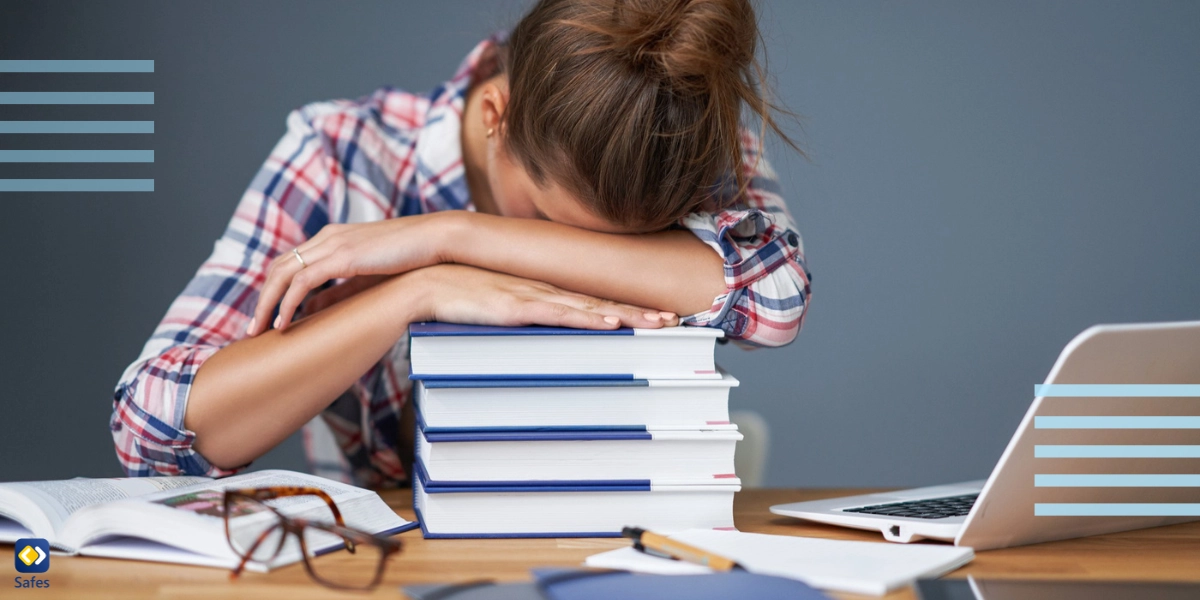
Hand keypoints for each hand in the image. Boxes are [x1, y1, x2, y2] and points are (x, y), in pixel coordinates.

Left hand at [247, 213, 453, 335]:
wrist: (435, 239)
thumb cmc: (410, 257)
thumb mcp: (367, 275)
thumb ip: (338, 289)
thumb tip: (310, 307)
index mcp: (332, 238)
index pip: (289, 262)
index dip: (273, 290)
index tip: (266, 316)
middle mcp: (326, 237)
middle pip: (278, 268)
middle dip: (261, 299)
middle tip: (252, 328)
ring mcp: (332, 244)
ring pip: (282, 274)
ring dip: (266, 304)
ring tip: (257, 331)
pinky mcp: (342, 256)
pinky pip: (302, 283)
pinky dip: (287, 304)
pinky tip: (282, 324)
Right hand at [403, 264, 679, 329]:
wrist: (424, 286)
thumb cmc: (456, 304)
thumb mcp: (495, 318)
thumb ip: (517, 329)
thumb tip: (535, 351)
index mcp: (542, 296)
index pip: (593, 306)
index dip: (626, 312)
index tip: (655, 319)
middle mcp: (545, 293)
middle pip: (602, 306)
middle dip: (640, 314)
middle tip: (675, 321)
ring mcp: (533, 297)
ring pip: (591, 310)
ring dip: (627, 317)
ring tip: (658, 323)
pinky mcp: (517, 306)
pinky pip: (561, 314)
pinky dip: (589, 320)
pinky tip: (611, 323)